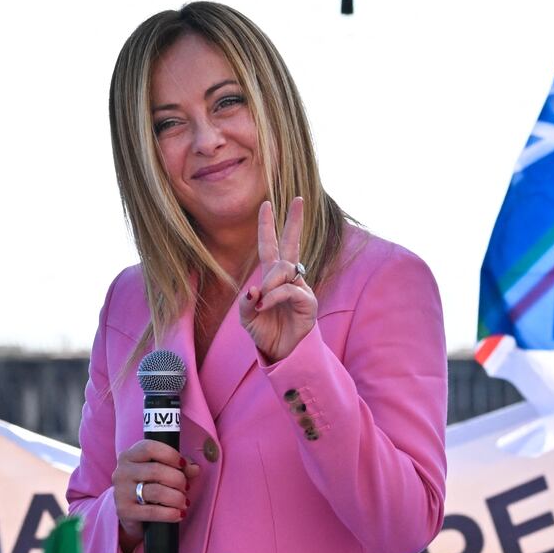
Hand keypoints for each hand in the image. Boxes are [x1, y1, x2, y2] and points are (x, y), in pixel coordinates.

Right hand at [111, 440, 200, 550]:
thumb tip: (194, 468)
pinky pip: (152, 512)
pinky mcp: (124, 512)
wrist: (131, 513)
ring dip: (177, 497)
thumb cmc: (150, 485)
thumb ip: (180, 466)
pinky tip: (179, 514)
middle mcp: (122, 472)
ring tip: (184, 502)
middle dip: (178, 479)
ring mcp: (121, 492)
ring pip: (156, 491)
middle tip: (186, 487)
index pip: (149, 448)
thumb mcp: (163, 470)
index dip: (171, 455)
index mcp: (130, 456)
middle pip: (156, 470)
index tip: (183, 465)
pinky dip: (170, 513)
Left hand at [239, 197, 317, 362]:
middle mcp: (288, 278)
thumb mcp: (247, 318)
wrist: (283, 353)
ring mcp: (300, 287)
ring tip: (262, 302)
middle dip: (294, 221)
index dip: (267, 226)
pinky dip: (274, 296)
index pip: (269, 247)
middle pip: (292, 244)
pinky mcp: (308, 301)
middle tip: (298, 199)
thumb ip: (245, 303)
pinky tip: (266, 305)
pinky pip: (289, 289)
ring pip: (284, 269)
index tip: (266, 204)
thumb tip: (254, 290)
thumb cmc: (266, 333)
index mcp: (272, 278)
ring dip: (270, 282)